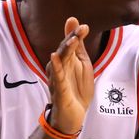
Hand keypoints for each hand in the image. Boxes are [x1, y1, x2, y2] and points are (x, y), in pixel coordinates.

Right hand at [46, 17, 93, 133]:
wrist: (74, 115)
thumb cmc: (77, 88)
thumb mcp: (83, 64)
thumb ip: (80, 46)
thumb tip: (80, 24)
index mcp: (66, 60)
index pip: (70, 44)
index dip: (76, 34)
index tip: (84, 27)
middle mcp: (59, 67)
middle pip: (64, 50)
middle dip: (72, 39)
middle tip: (81, 29)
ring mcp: (58, 78)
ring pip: (60, 62)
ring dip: (66, 50)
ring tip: (72, 40)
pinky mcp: (59, 91)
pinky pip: (57, 78)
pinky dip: (56, 68)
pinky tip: (54, 57)